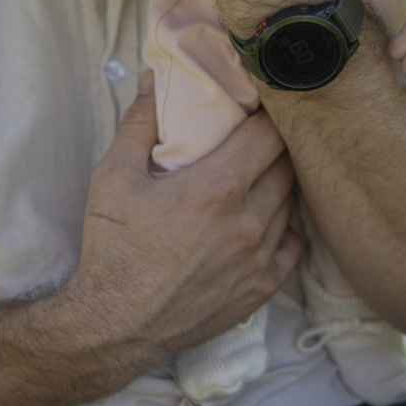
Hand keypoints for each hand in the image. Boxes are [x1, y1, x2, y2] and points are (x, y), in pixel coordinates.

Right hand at [68, 73, 302, 359]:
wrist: (115, 325)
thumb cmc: (112, 249)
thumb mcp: (114, 177)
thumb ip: (140, 123)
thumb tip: (155, 81)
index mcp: (217, 188)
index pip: (269, 133)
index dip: (266, 115)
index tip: (255, 108)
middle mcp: (248, 221)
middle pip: (288, 165)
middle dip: (275, 146)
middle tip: (256, 139)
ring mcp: (259, 258)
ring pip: (292, 204)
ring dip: (279, 185)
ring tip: (257, 176)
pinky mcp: (261, 289)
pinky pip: (293, 246)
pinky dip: (283, 228)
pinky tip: (260, 222)